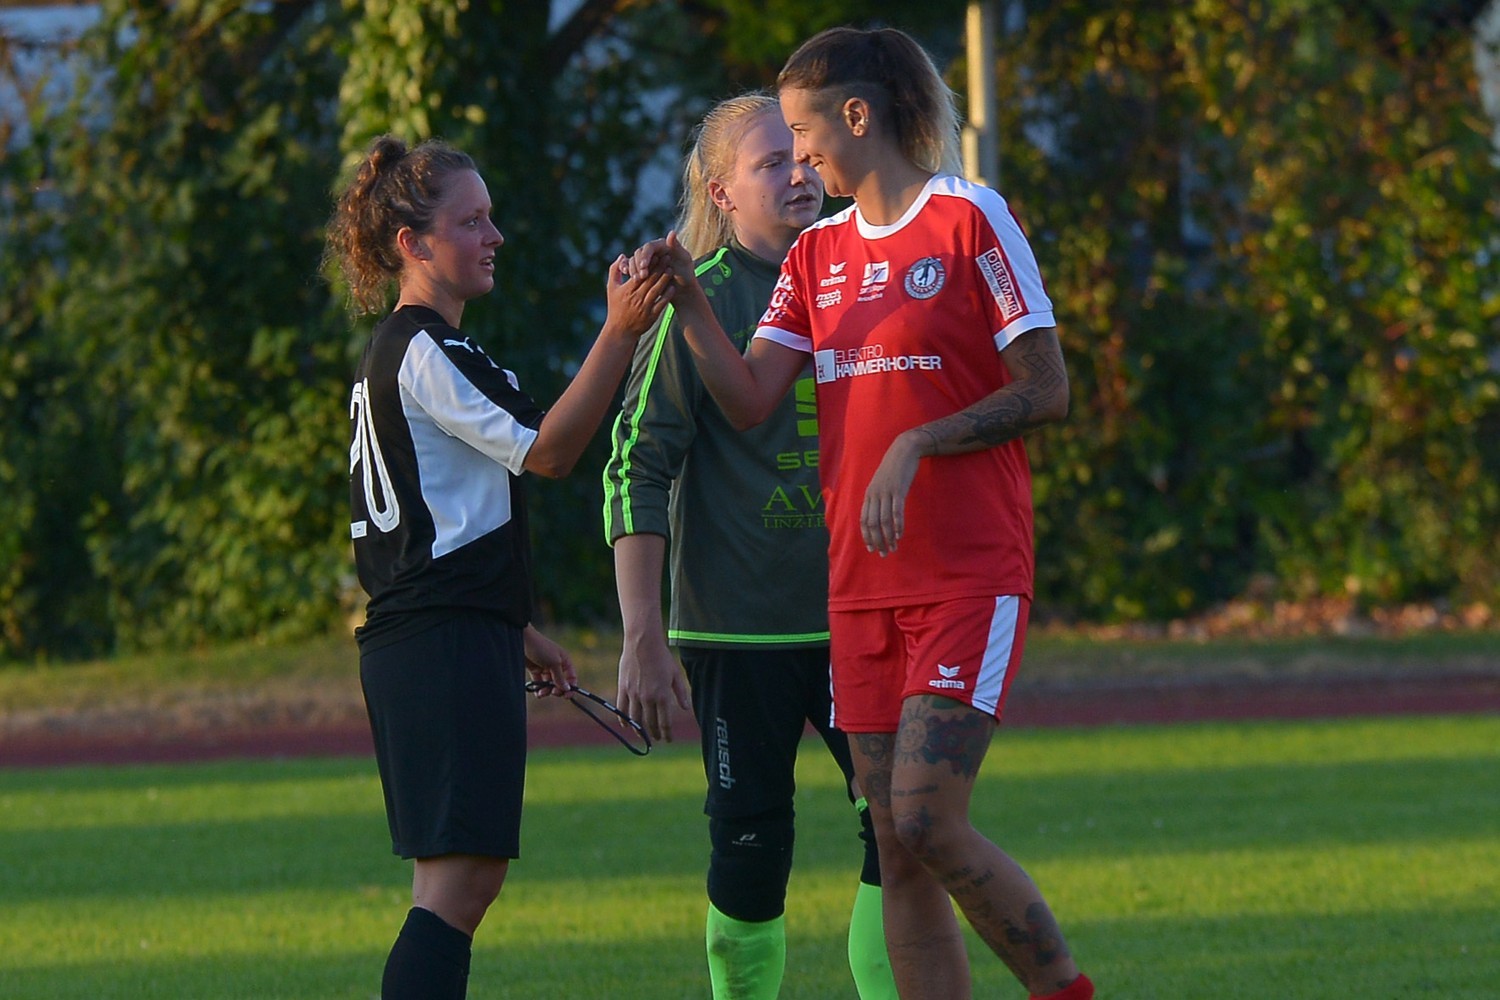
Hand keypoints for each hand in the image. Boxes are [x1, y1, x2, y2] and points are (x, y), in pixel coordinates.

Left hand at [523, 625, 578, 695]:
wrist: (522, 640)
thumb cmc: (541, 648)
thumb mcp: (554, 663)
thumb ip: (560, 677)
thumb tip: (568, 689)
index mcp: (565, 661)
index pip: (571, 677)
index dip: (571, 687)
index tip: (566, 696)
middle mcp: (556, 665)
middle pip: (560, 682)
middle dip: (557, 689)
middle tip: (553, 693)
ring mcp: (545, 668)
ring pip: (549, 684)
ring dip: (547, 691)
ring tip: (541, 693)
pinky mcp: (535, 670)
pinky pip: (539, 683)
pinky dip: (539, 688)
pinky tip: (537, 692)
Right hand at [603, 253, 673, 339]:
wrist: (620, 331)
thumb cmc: (616, 307)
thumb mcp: (611, 288)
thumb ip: (615, 270)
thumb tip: (622, 256)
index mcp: (627, 290)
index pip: (639, 274)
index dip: (648, 264)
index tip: (655, 255)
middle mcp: (636, 298)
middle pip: (650, 280)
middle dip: (659, 267)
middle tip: (667, 257)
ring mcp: (644, 307)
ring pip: (656, 290)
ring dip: (664, 279)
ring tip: (671, 269)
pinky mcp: (652, 316)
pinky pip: (661, 304)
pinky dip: (667, 295)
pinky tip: (673, 287)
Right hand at [616, 630, 690, 743]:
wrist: (642, 643)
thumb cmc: (662, 657)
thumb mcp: (676, 674)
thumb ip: (680, 693)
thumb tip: (686, 709)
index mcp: (663, 695)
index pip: (665, 722)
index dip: (667, 734)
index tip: (668, 740)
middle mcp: (648, 698)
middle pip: (650, 723)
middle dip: (654, 734)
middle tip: (657, 738)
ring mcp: (634, 694)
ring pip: (635, 719)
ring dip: (639, 730)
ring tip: (643, 735)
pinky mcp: (623, 689)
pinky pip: (621, 709)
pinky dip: (624, 720)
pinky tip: (627, 725)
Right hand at [631, 231, 696, 286]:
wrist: (683, 289)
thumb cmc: (686, 274)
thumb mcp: (685, 260)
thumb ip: (677, 246)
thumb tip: (672, 232)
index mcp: (661, 245)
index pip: (649, 247)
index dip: (645, 256)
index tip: (643, 266)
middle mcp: (652, 250)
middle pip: (639, 253)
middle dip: (638, 264)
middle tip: (641, 276)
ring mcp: (646, 259)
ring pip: (633, 261)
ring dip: (633, 269)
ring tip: (636, 280)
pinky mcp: (642, 269)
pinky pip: (631, 267)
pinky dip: (627, 269)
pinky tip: (626, 274)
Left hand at [860, 429, 929, 555]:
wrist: (903, 450)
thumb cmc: (893, 469)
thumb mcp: (881, 484)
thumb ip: (878, 498)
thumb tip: (879, 516)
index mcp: (869, 494)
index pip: (863, 520)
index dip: (866, 536)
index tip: (871, 548)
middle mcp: (874, 494)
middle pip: (872, 523)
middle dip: (877, 541)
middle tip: (884, 553)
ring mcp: (886, 492)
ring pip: (884, 520)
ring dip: (888, 537)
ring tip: (893, 548)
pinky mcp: (898, 489)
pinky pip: (896, 511)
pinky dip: (897, 525)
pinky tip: (900, 534)